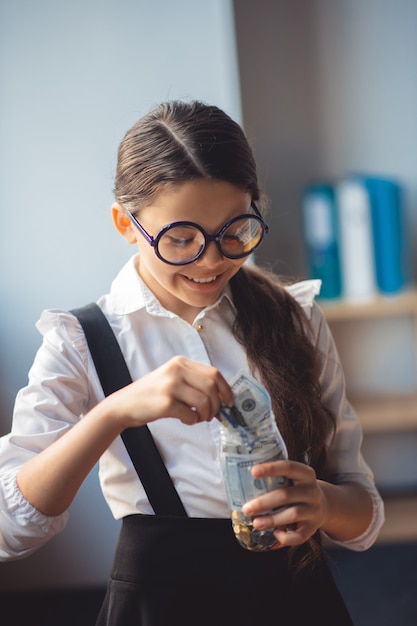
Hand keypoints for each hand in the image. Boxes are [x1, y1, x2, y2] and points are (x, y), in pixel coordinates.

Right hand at [107, 356, 233, 428]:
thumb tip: (223, 400)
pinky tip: (185, 420)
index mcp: (180, 362)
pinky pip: (191, 414)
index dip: (226, 389)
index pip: (214, 373)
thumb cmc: (152, 395)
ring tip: (197, 418)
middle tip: (212, 415)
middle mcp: (176, 370)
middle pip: (212, 387)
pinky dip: (193, 421)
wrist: (124, 405)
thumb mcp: (172, 379)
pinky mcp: (165, 403)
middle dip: (217, 405)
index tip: (229, 402)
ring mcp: (170, 386)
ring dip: (206, 415)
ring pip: (204, 401)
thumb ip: (194, 383)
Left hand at [241, 460, 326, 547]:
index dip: (271, 468)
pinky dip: (286, 537)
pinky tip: (275, 534)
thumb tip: (240, 479)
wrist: (322, 507)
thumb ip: (274, 478)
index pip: (289, 467)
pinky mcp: (312, 528)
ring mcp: (313, 510)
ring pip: (293, 514)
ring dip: (272, 519)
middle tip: (246, 508)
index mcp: (305, 474)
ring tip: (255, 523)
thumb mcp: (292, 478)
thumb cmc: (296, 489)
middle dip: (264, 502)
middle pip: (287, 494)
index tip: (253, 471)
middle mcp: (312, 491)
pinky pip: (299, 536)